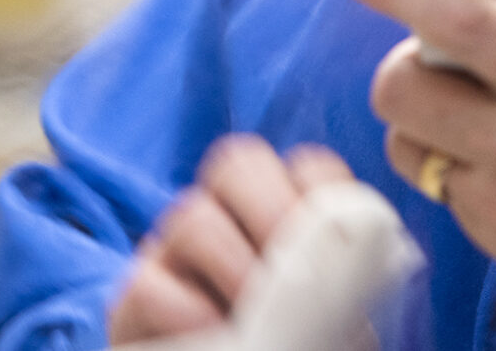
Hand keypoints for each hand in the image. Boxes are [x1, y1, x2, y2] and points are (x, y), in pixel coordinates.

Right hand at [108, 134, 357, 343]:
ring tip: (259, 314)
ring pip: (193, 217)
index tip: (345, 244)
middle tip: (299, 273)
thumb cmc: (285, 348)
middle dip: (275, 210)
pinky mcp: (131, 300)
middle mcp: (220, 217)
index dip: (327, 191)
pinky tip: (215, 335)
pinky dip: (187, 312)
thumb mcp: (322, 318)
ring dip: (236, 267)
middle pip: (239, 164)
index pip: (306, 166)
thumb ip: (337, 285)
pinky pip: (148, 283)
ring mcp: (170, 253)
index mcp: (275, 213)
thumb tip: (363, 267)